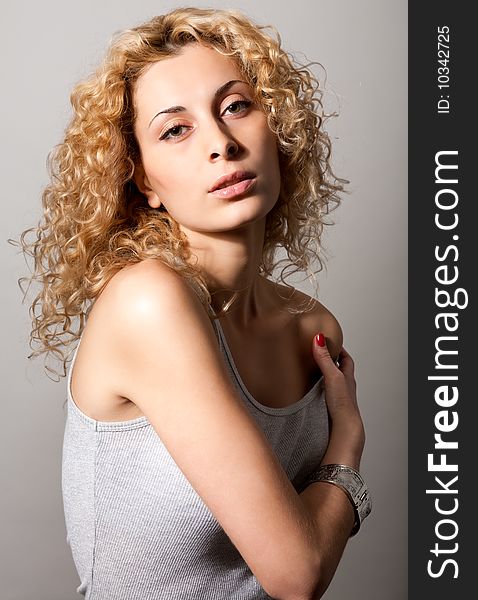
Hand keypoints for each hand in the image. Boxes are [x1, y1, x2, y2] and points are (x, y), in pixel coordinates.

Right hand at [311, 333, 364, 467]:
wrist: (344, 428)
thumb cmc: (343, 404)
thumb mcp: (332, 376)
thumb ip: (324, 359)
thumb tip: (319, 339)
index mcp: (348, 377)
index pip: (346, 359)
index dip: (340, 350)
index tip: (331, 342)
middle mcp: (344, 387)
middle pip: (339, 370)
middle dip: (331, 362)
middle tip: (320, 354)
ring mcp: (338, 398)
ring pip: (332, 383)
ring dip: (324, 377)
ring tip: (312, 370)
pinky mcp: (330, 408)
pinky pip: (325, 394)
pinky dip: (318, 390)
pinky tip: (310, 391)